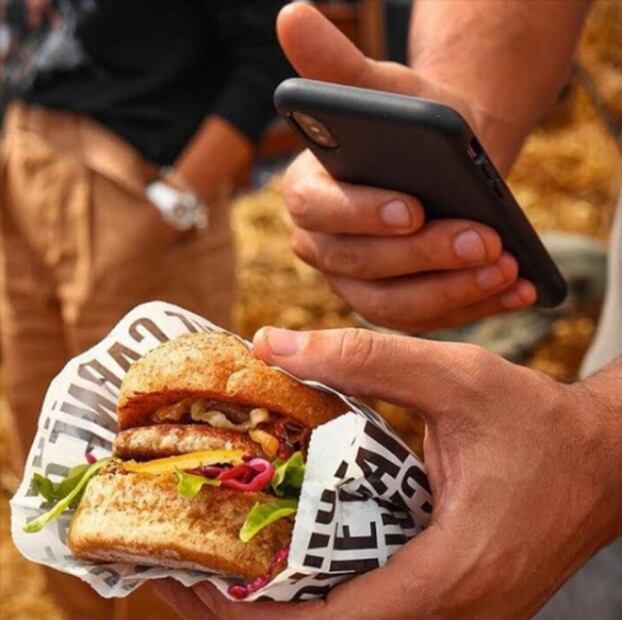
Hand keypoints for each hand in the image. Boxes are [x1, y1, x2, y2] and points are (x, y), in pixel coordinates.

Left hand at [155, 327, 621, 618]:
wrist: (604, 458)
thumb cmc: (539, 422)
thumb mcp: (456, 375)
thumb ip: (366, 358)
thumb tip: (275, 344)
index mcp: (455, 568)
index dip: (259, 614)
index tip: (201, 581)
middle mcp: (458, 607)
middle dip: (256, 613)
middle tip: (193, 568)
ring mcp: (460, 609)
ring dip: (289, 603)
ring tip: (229, 560)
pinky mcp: (459, 595)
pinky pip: (381, 608)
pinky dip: (328, 589)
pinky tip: (295, 550)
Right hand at [277, 4, 536, 331]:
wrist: (440, 160)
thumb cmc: (407, 123)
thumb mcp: (378, 88)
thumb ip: (335, 64)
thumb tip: (290, 14)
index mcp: (306, 195)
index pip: (320, 213)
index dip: (363, 214)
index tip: (413, 207)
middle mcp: (320, 246)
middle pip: (359, 266)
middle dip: (424, 256)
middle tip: (483, 241)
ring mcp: (353, 282)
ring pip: (390, 304)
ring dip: (451, 291)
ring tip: (504, 269)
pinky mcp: (388, 303)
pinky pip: (421, 318)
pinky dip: (468, 308)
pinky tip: (511, 292)